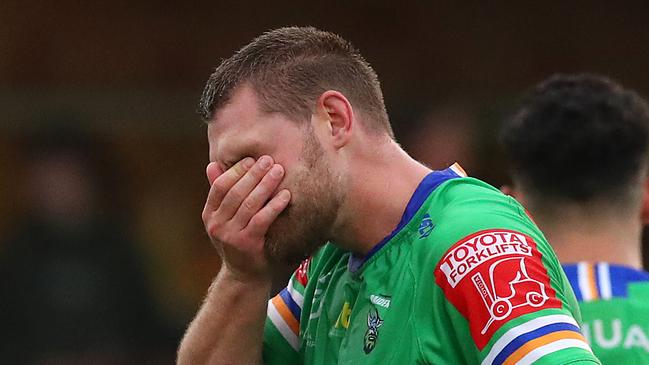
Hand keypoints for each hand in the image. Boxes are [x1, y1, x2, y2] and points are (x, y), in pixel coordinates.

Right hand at [202, 156, 290, 281]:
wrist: (244, 276)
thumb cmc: (237, 240)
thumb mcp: (224, 219)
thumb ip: (221, 193)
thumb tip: (212, 165)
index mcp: (209, 214)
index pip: (220, 186)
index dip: (236, 171)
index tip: (252, 159)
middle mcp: (216, 224)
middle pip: (235, 192)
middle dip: (253, 174)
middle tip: (269, 160)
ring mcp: (230, 235)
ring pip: (249, 204)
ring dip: (265, 185)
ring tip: (279, 171)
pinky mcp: (247, 244)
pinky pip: (262, 219)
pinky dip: (274, 205)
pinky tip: (286, 195)